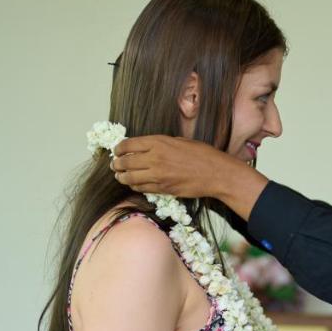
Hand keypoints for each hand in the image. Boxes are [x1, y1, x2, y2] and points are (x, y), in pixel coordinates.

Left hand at [111, 135, 268, 219]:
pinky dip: (135, 186)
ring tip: (120, 176)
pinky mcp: (163, 189)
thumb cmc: (202, 154)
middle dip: (117, 164)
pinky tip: (134, 184)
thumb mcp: (181, 141)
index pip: (128, 145)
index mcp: (158, 142)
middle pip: (126, 162)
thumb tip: (148, 147)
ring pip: (130, 178)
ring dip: (122, 177)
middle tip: (115, 165)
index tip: (117, 151)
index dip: (119, 148)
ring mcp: (158, 175)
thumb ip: (162, 143)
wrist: (216, 174)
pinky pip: (142, 188)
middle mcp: (155, 158)